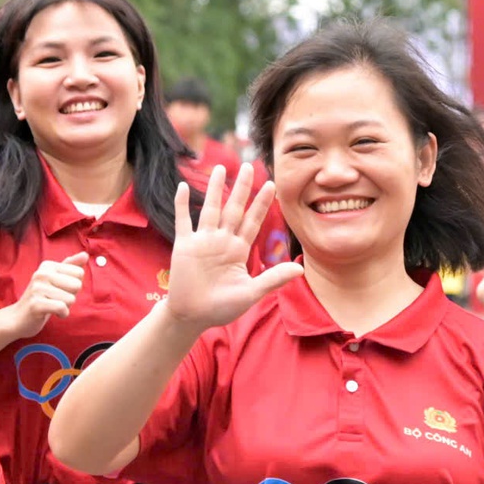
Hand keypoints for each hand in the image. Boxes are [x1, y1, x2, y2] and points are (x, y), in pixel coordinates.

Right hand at [0, 252, 85, 341]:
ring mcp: (37, 288)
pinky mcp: (36, 304)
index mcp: (48, 265)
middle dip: (70, 296)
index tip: (59, 289)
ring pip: (71, 299)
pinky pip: (62, 308)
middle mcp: (42, 273)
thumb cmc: (41, 298)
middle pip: (77, 285)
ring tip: (51, 306)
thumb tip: (85, 255)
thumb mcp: (55, 279)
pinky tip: (53, 313)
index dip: (73, 285)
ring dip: (65, 307)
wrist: (18, 318)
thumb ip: (70, 266)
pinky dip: (62, 314)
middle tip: (55, 299)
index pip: (79, 273)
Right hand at [163, 165, 302, 331]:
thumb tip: (300, 268)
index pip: (253, 221)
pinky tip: (183, 186)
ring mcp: (203, 241)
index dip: (261, 204)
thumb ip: (273, 278)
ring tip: (221, 167)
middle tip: (249, 166)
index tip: (271, 185)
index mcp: (238, 249)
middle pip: (234, 208)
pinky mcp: (184, 246)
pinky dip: (182, 205)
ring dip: (215, 189)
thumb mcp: (251, 292)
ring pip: (211, 209)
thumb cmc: (222, 307)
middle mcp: (222, 241)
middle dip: (242, 188)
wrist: (193, 317)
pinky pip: (183, 221)